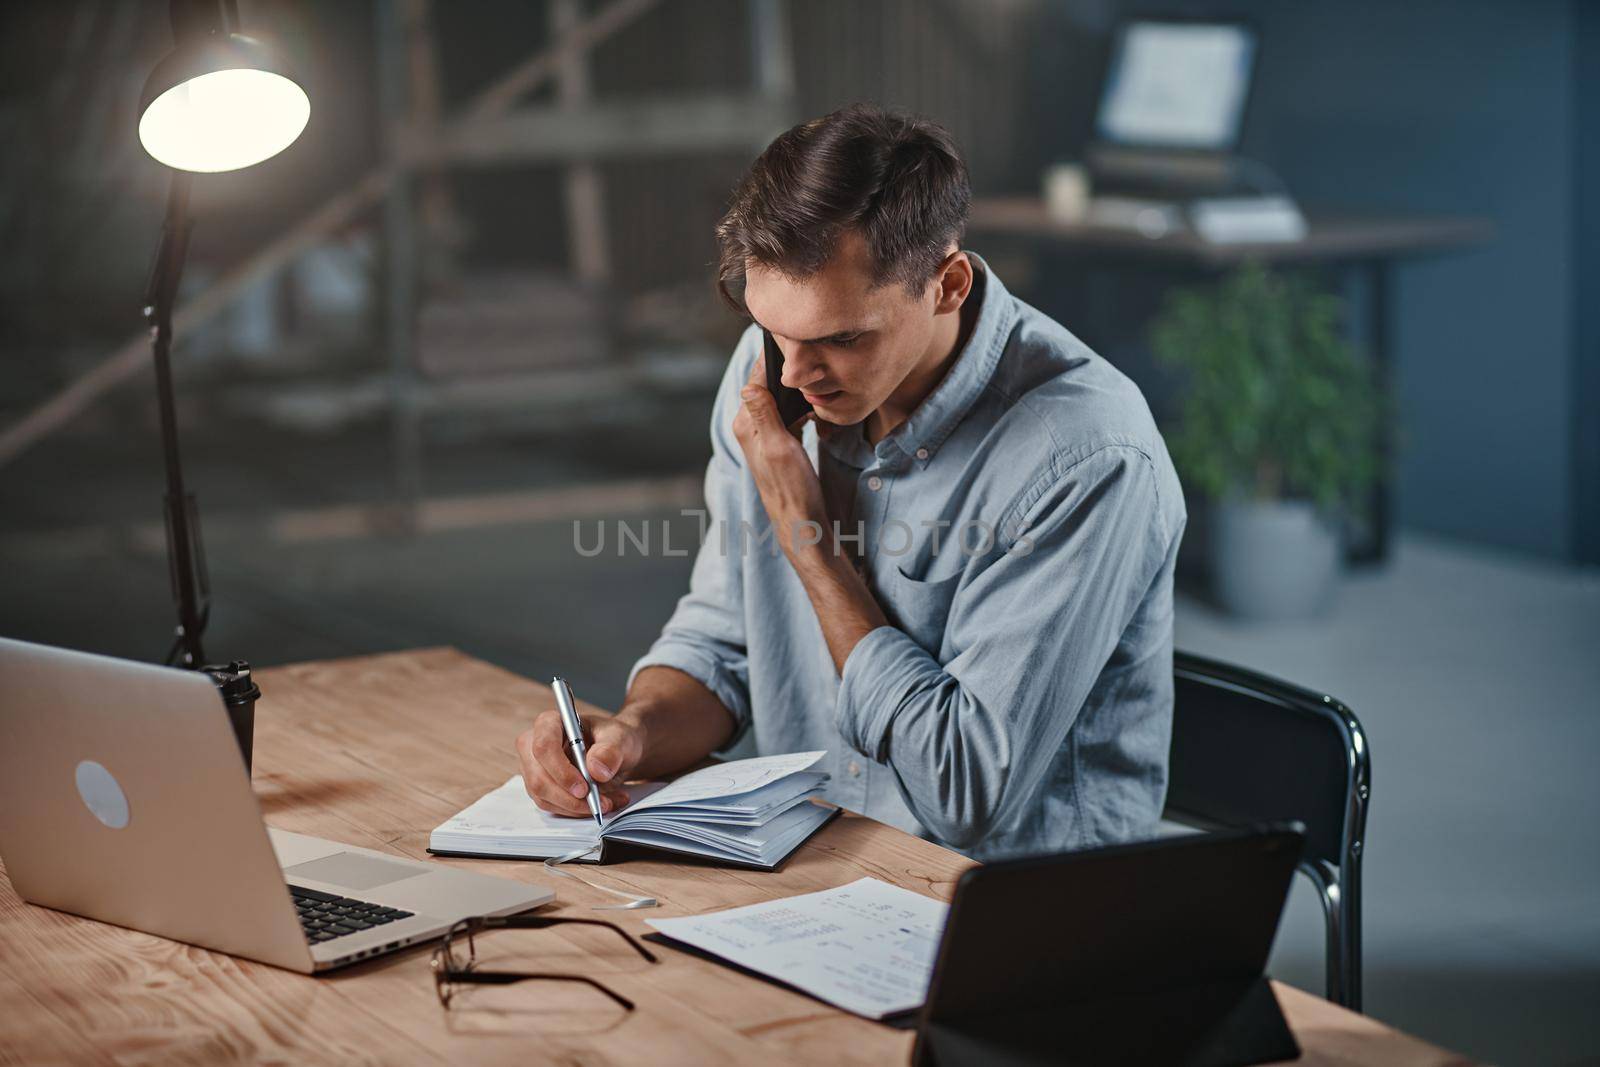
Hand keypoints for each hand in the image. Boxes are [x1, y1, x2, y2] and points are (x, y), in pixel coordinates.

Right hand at [515, 709, 640, 816]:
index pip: (544, 746)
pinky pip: (552, 806)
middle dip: (570, 797)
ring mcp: (534, 769)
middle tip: (600, 803)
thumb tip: (596, 769)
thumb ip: (610, 750)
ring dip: (577, 807)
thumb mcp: (620, 738)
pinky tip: (599, 804)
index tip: (583, 788)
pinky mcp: (541, 788)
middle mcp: (534, 745)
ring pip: (544, 797)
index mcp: (550, 723)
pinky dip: (577, 811)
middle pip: (539, 777)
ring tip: (608, 802)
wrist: (617, 752)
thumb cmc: (613, 739)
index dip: (561, 770)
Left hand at [732, 359, 829, 559]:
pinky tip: (814, 404)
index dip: (773, 358)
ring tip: (815, 374)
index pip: (757, 379)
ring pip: (779, 399)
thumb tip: (750, 384)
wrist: (802, 521)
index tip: (792, 340)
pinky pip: (787, 414)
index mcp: (746, 424)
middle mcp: (750, 427)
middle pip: (767, 386)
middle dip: (787, 371)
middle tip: (811, 354)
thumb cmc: (792, 488)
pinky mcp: (779, 444)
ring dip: (795, 388)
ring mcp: (764, 435)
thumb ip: (764, 414)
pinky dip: (800, 405)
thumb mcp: (779, 448)